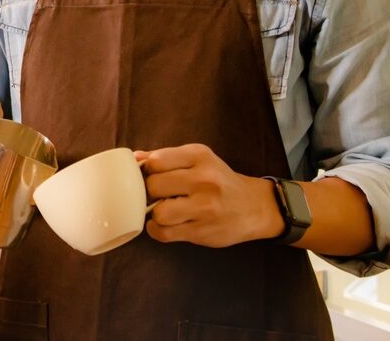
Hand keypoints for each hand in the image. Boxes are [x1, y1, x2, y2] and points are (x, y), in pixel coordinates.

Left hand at [138, 144, 283, 247]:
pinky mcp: (203, 231)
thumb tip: (134, 159)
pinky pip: (164, 233)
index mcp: (199, 156)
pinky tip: (165, 224)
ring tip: (164, 210)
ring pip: (158, 213)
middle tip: (159, 195)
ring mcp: (205, 208)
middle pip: (154, 186)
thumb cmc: (219, 181)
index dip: (147, 170)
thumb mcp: (197, 160)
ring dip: (155, 214)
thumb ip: (165, 158)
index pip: (155, 161)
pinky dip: (157, 230)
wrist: (255, 207)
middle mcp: (204, 180)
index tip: (152, 176)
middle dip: (150, 192)